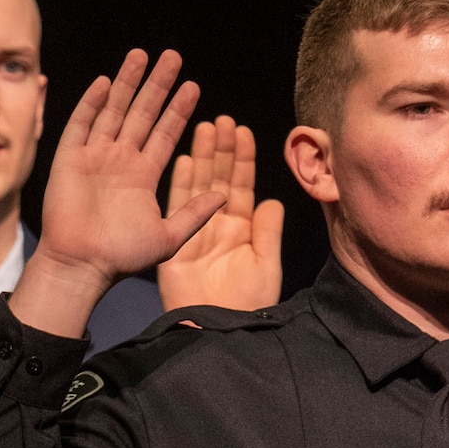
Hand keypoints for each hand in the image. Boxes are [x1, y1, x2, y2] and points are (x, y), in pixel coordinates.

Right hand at [12, 49, 222, 337]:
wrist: (82, 266)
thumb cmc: (121, 257)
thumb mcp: (170, 236)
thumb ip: (195, 213)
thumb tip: (225, 194)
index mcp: (142, 176)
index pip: (165, 133)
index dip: (179, 110)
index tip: (193, 85)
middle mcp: (119, 162)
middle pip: (142, 113)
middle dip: (157, 85)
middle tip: (173, 57)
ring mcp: (93, 158)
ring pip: (113, 112)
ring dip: (126, 83)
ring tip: (142, 55)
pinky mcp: (69, 161)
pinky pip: (81, 126)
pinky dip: (91, 103)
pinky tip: (105, 82)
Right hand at [157, 115, 283, 311]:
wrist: (218, 328)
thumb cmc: (246, 302)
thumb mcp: (266, 265)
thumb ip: (268, 232)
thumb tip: (273, 200)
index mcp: (241, 229)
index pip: (242, 185)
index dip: (243, 158)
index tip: (243, 130)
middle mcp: (217, 225)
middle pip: (219, 179)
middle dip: (221, 149)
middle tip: (221, 119)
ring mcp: (195, 231)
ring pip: (198, 187)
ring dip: (202, 157)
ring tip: (203, 127)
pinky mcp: (176, 242)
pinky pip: (178, 208)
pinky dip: (181, 185)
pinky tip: (185, 160)